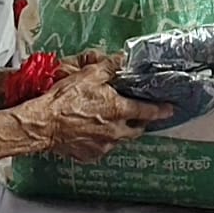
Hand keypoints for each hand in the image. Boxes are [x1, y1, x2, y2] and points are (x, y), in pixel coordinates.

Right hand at [28, 61, 171, 162]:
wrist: (44, 123)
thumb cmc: (65, 99)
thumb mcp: (89, 75)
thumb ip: (110, 67)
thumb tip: (123, 57)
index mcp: (119, 111)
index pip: (147, 111)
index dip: (161, 110)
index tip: (170, 110)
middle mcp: (115, 131)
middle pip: (137, 130)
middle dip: (141, 123)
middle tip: (141, 117)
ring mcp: (103, 145)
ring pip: (120, 139)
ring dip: (120, 131)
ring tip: (113, 123)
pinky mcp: (90, 155)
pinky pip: (102, 148)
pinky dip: (102, 141)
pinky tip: (94, 133)